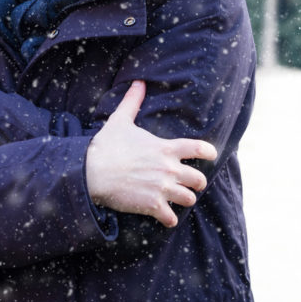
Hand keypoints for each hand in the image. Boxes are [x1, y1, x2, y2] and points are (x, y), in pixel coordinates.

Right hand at [85, 81, 217, 227]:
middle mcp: (169, 169)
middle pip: (199, 180)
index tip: (209, 155)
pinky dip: (169, 219)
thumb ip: (133, 101)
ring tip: (175, 199)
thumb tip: (139, 82)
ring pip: (189, 199)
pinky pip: (172, 219)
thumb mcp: (120, 120)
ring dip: (183, 200)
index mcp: (165, 149)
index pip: (199, 149)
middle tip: (187, 184)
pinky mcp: (153, 206)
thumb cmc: (106, 146)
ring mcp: (162, 189)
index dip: (208, 153)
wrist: (91, 172)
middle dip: (196, 183)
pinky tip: (164, 217)